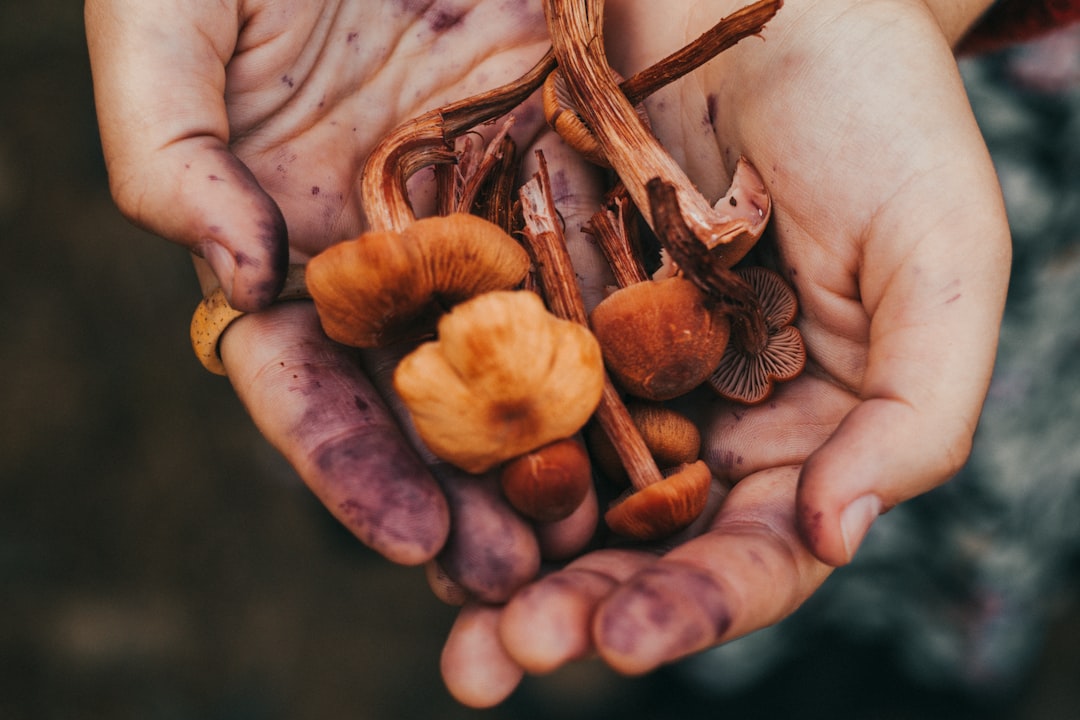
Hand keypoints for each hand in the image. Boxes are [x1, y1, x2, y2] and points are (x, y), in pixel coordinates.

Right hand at [85, 0, 613, 583]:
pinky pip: (592, 267)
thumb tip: (233, 277)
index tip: (409, 542)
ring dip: (546, 446)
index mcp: (284, 228)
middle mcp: (381, 241)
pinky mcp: (554, 166)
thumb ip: (166, 146)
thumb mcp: (171, 18)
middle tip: (516, 574)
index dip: (348, 465)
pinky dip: (614, 347)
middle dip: (460, 490)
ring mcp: (473, 209)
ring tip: (592, 532)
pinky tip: (656, 414)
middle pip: (416, 394)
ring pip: (509, 352)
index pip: (304, 381)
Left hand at [439, 0, 1010, 705]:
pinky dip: (461, 455)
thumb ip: (916, 406)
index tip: (625, 640)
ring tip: (454, 624)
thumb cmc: (880, 111)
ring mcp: (614, 368)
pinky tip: (419, 501)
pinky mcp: (542, 307)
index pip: (754, 552)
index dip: (695, 608)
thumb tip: (842, 535)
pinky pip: (496, 395)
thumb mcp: (938, 253)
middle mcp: (702, 420)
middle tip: (505, 658)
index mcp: (802, 431)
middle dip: (578, 609)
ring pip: (556, 492)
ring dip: (503, 562)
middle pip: (639, 547)